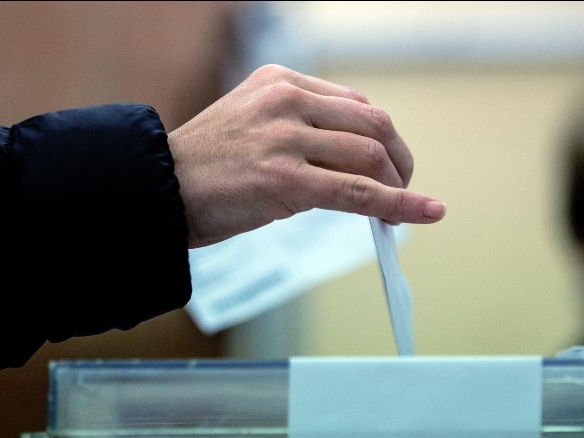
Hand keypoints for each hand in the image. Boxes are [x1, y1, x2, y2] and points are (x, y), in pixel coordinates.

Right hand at [168, 64, 445, 247]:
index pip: (354, 103)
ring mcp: (286, 137)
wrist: (159, 191)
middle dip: (398, 158)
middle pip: (373, 124)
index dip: (380, 137)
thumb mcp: (252, 124)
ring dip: (398, 184)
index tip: (388, 162)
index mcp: (280, 80)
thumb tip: (353, 158)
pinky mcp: (286, 179)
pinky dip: (399, 204)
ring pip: (370, 156)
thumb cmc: (204, 166)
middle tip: (403, 186)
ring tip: (401, 208)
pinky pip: (358, 192)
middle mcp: (287, 99)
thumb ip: (299, 127)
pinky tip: (424, 212)